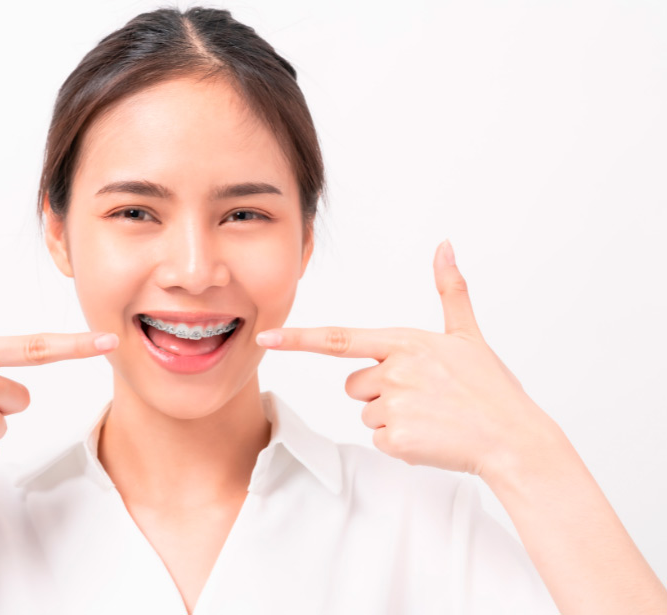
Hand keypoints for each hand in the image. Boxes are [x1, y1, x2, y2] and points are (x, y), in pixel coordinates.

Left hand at [255, 240, 557, 477]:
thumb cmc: (491, 388)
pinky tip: (431, 436)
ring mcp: (394, 406)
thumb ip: (450, 290)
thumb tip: (445, 245)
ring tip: (432, 416)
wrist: (514, 439)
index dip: (298, 338)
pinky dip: (401, 443)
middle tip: (424, 396)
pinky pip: (380, 439)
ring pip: (368, 413)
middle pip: (355, 385)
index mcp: (405, 342)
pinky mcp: (396, 439)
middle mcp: (395, 371)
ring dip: (392, 418)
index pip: (338, 339)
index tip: (266, 337)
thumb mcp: (468, 335)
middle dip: (380, 392)